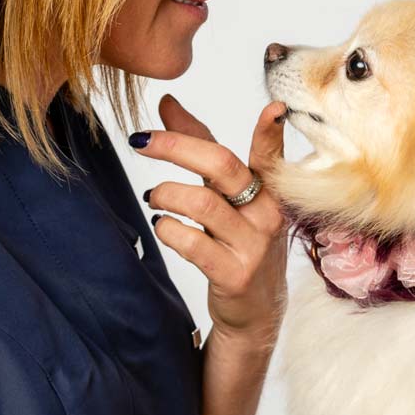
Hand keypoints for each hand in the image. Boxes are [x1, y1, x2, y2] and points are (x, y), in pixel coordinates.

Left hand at [131, 94, 289, 342]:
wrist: (255, 311)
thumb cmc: (238, 241)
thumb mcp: (226, 194)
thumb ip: (200, 147)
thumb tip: (168, 103)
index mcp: (269, 190)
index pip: (269, 155)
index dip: (270, 132)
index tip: (274, 108)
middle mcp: (267, 214)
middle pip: (222, 166)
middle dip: (175, 147)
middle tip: (141, 140)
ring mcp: (253, 245)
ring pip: (202, 203)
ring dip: (166, 194)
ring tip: (154, 198)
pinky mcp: (234, 274)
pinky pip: (192, 243)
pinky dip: (168, 229)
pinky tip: (164, 227)